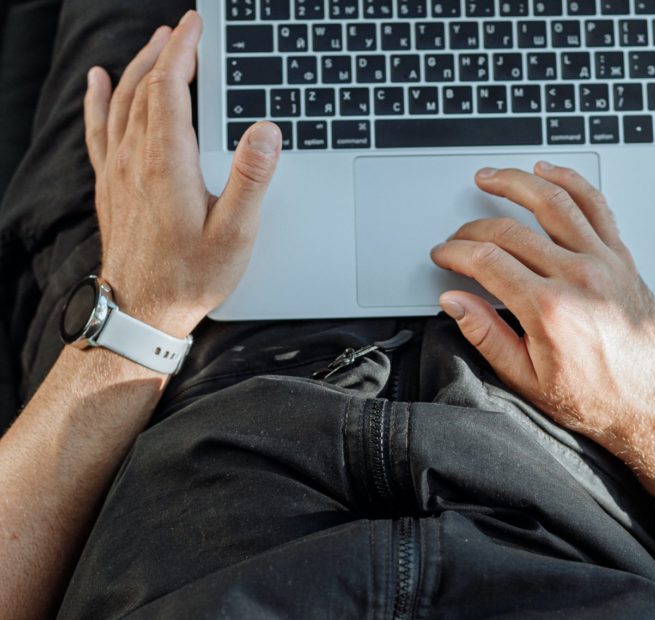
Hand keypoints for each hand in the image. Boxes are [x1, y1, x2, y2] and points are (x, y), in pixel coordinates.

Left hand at [83, 11, 281, 337]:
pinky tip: (100, 82)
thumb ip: (252, 179)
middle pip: (145, 87)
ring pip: (123, 102)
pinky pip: (99, 128)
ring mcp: (118, 171)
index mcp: (168, 164)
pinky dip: (99, 99)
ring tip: (156, 44)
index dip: (183, 51)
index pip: (170, 89)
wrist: (142, 312)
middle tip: (185, 29)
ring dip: (140, 67)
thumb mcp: (235, 234)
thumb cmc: (191, 277)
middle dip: (166, 51)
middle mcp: (136, 160)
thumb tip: (265, 130)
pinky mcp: (111, 185)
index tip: (195, 26)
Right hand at [431, 163, 654, 493]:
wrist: (648, 401)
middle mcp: (577, 277)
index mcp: (548, 309)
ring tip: (491, 176)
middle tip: (458, 237)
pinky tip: (549, 171)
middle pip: (511, 231)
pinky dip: (571, 181)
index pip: (487, 261)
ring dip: (516, 182)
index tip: (444, 255)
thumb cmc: (592, 396)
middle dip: (473, 228)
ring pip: (554, 202)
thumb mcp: (525, 377)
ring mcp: (603, 261)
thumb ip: (485, 334)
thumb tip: (454, 301)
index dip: (456, 253)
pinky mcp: (621, 257)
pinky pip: (595, 205)